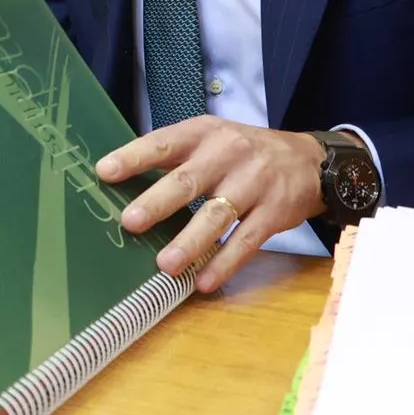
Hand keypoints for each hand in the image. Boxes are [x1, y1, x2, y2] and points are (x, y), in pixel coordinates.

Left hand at [99, 116, 328, 294]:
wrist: (309, 159)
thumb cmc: (243, 152)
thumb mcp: (211, 139)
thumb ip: (174, 157)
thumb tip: (121, 180)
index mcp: (204, 134)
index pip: (164, 143)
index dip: (133, 157)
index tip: (104, 172)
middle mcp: (227, 154)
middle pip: (189, 181)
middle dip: (157, 202)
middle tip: (129, 222)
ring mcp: (253, 183)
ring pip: (217, 214)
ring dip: (189, 242)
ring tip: (165, 265)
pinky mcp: (274, 211)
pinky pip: (246, 240)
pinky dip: (224, 262)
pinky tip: (203, 281)